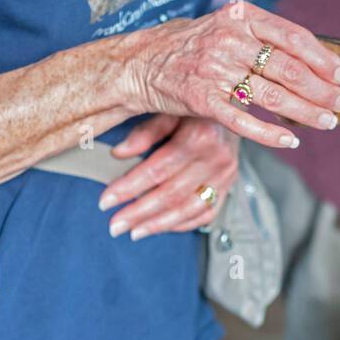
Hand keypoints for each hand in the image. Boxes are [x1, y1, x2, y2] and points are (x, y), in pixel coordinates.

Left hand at [99, 115, 238, 238]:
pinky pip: (205, 214)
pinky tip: (160, 227)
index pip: (157, 170)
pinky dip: (182, 224)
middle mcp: (215, 159)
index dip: (129, 188)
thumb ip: (146, 132)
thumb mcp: (169, 109)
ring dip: (158, 224)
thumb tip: (119, 154)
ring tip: (134, 232)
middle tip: (115, 226)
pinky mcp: (229, 187)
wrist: (234, 108)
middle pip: (170, 194)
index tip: (106, 201)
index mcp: (199, 136)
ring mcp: (225, 177)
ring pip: (188, 209)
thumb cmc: (196, 107)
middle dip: (138, 213)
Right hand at [121, 1, 339, 149]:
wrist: (140, 63)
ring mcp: (215, 70)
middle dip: (322, 90)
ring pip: (272, 96)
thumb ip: (262, 39)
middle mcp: (229, 40)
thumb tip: (310, 60)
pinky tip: (291, 140)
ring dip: (306, 112)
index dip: (323, 59)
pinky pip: (244, 121)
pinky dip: (271, 133)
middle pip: (289, 68)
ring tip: (328, 122)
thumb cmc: (191, 47)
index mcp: (240, 18)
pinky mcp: (202, 100)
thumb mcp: (226, 28)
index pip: (293, 37)